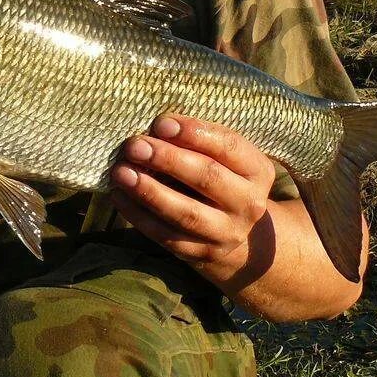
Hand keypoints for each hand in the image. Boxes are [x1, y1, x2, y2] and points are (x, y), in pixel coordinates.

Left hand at [109, 115, 274, 272]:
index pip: (229, 146)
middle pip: (207, 177)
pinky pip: (166, 235)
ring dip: (149, 191)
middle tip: (134, 145)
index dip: (194, 132)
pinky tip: (119, 196)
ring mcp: (227, 233)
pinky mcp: (202, 253)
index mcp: (257, 170)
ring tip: (120, 172)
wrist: (232, 230)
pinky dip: (139, 215)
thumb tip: (157, 127)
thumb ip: (196, 140)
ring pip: (186, 212)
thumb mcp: (222, 156)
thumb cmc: (219, 176)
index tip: (160, 123)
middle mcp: (249, 204)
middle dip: (167, 159)